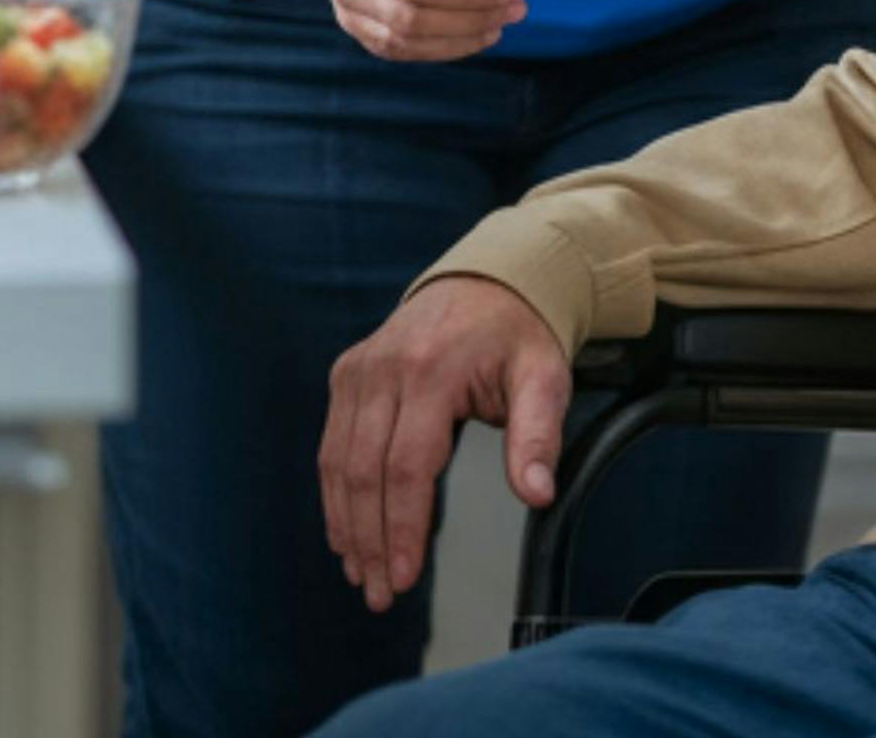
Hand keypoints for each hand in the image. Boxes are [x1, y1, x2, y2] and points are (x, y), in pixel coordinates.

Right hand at [321, 277, 574, 611]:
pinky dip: (335, 494)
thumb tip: (537, 493)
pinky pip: (331, 445)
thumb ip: (539, 437)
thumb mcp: (545, 378)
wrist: (486, 282)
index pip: (407, 467)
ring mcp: (358, 370)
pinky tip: (345, 532)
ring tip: (361, 574)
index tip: (405, 577)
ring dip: (346, 526)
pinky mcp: (346, 375)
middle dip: (370, 541)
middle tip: (379, 593)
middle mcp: (383, 369)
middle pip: (365, 472)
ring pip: (338, 463)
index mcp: (430, 369)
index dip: (403, 528)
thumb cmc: (517, 335)